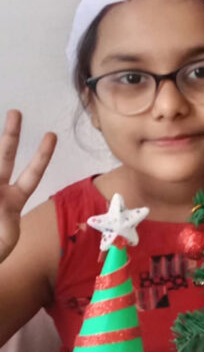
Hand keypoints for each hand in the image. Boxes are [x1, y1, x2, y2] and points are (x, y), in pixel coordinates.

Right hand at [0, 110, 56, 261]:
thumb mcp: (6, 239)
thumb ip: (6, 220)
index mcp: (14, 200)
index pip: (31, 174)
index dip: (42, 156)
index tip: (52, 135)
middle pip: (5, 157)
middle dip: (10, 135)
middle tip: (17, 112)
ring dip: (4, 144)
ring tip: (9, 141)